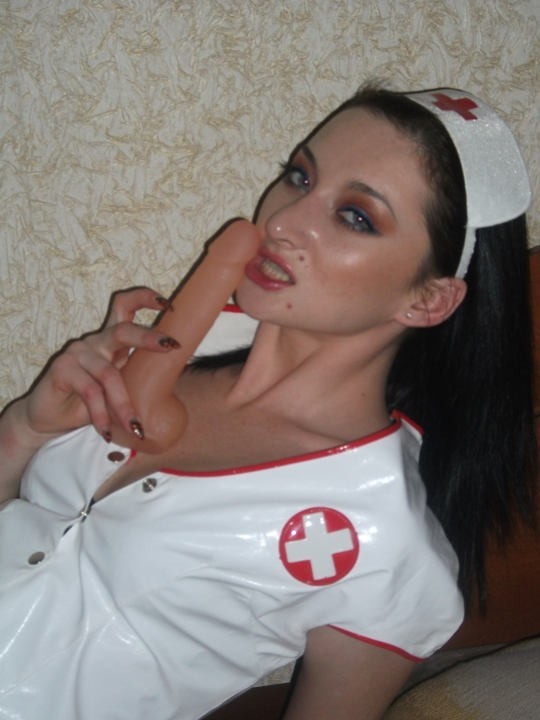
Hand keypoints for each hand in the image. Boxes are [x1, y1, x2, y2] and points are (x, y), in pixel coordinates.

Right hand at [19, 287, 179, 441]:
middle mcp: (96, 341)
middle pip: (122, 330)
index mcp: (111, 340)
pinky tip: (107, 432)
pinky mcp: (62, 369)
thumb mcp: (120, 388)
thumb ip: (138, 378)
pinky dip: (101, 414)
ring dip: (124, 404)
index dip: (145, 298)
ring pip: (109, 374)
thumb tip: (177, 379)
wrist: (50, 420)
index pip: (125, 306)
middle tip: (171, 347)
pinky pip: (90, 391)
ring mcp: (78, 352)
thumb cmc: (89, 403)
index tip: (168, 304)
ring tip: (136, 428)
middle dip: (149, 337)